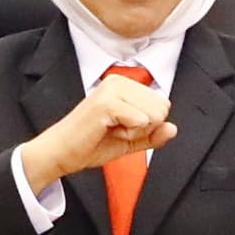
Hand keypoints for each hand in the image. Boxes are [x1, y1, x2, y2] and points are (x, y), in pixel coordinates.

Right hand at [16, 71, 174, 193]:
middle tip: (115, 130)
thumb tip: (173, 129)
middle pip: (161, 109)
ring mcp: (112, 89)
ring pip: (153, 115)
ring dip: (134, 131)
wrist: (61, 153)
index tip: (121, 128)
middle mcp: (119, 81)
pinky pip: (140, 121)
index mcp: (124, 85)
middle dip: (143, 129)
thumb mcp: (129, 141)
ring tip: (110, 130)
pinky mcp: (106, 102)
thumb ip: (152, 135)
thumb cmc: (90, 144)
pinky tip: (106, 131)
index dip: (147, 126)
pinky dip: (128, 134)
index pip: (162, 105)